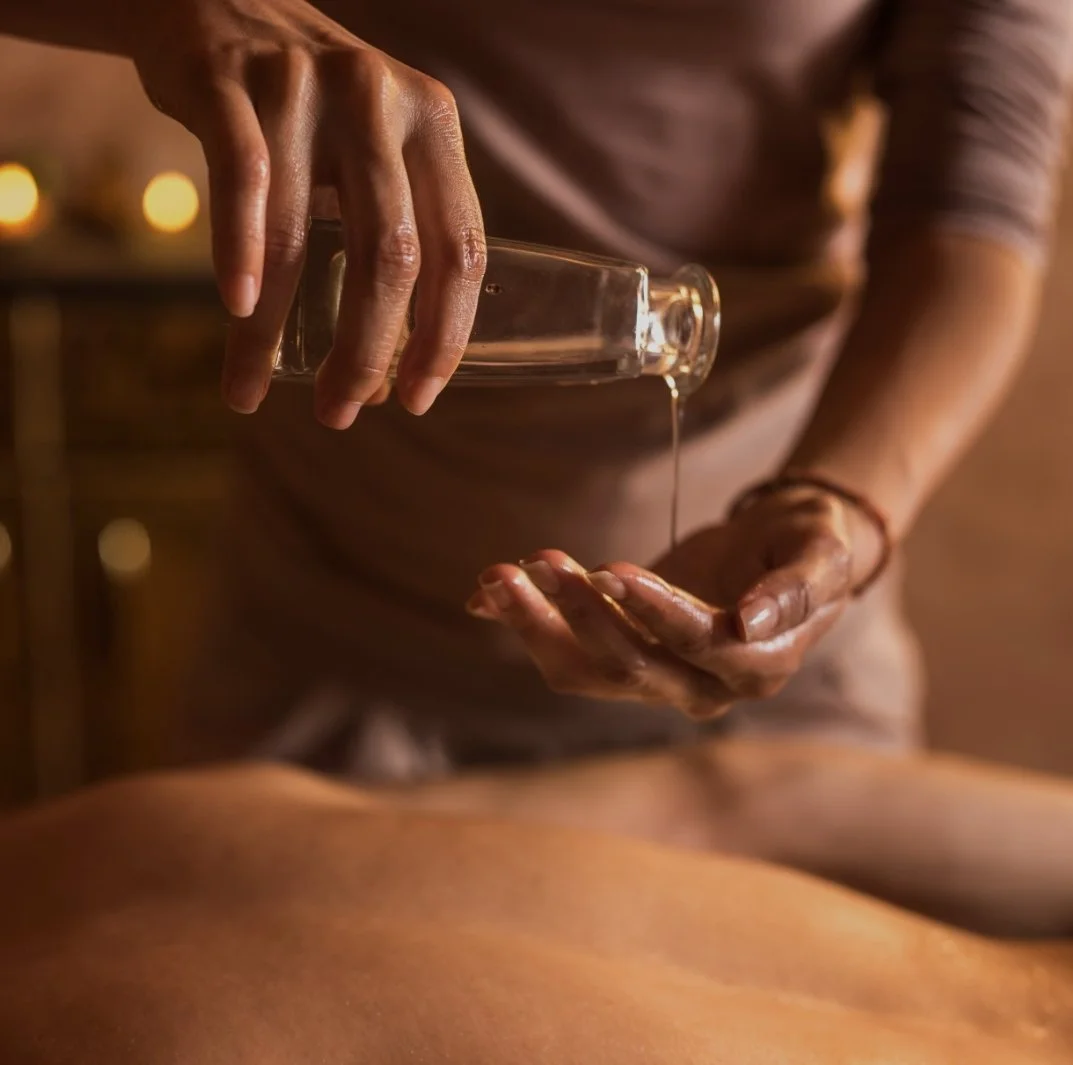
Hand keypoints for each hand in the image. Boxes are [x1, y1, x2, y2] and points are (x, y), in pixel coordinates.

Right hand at [129, 0, 485, 427]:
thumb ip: (404, 230)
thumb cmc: (314, 112)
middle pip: (391, 257)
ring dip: (273, 329)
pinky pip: (241, 179)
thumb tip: (398, 364)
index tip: (417, 398)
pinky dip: (240, 250)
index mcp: (435, 128)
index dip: (444, 337)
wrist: (221, 1)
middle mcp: (382, 102)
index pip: (461, 252)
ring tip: (250, 388)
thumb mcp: (383, 150)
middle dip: (366, 351)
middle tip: (340, 411)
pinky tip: (236, 311)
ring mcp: (307, 86)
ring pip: (304, 235)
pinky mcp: (230, 80)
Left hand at [467, 487, 879, 718]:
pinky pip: (567, 657)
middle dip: (579, 614)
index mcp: (756, 666)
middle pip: (629, 666)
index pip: (697, 645)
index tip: (611, 570)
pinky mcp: (624, 658)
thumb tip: (750, 623)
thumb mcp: (821, 553)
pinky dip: (527, 626)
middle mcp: (702, 688)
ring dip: (538, 625)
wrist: (783, 549)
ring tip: (498, 576)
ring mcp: (658, 679)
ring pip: (586, 671)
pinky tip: (486, 596)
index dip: (654, 611)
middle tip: (540, 562)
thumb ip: (796, 588)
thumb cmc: (808, 543)